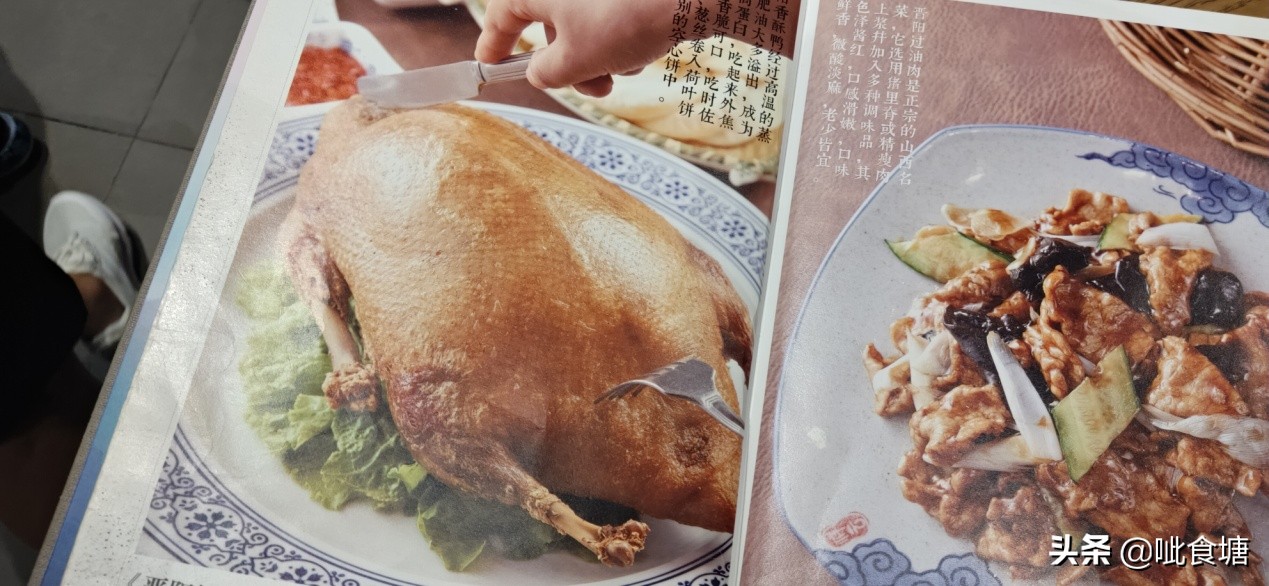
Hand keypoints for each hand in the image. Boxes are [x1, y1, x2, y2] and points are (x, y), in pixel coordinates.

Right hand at [475, 0, 685, 97]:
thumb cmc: (623, 21)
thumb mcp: (575, 60)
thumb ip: (546, 73)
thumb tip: (540, 73)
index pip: (502, 15)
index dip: (494, 44)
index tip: (489, 65)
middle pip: (550, 25)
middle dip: (569, 64)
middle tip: (591, 86)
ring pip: (582, 25)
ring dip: (597, 57)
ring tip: (622, 70)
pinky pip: (607, 15)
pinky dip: (618, 38)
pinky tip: (640, 50)